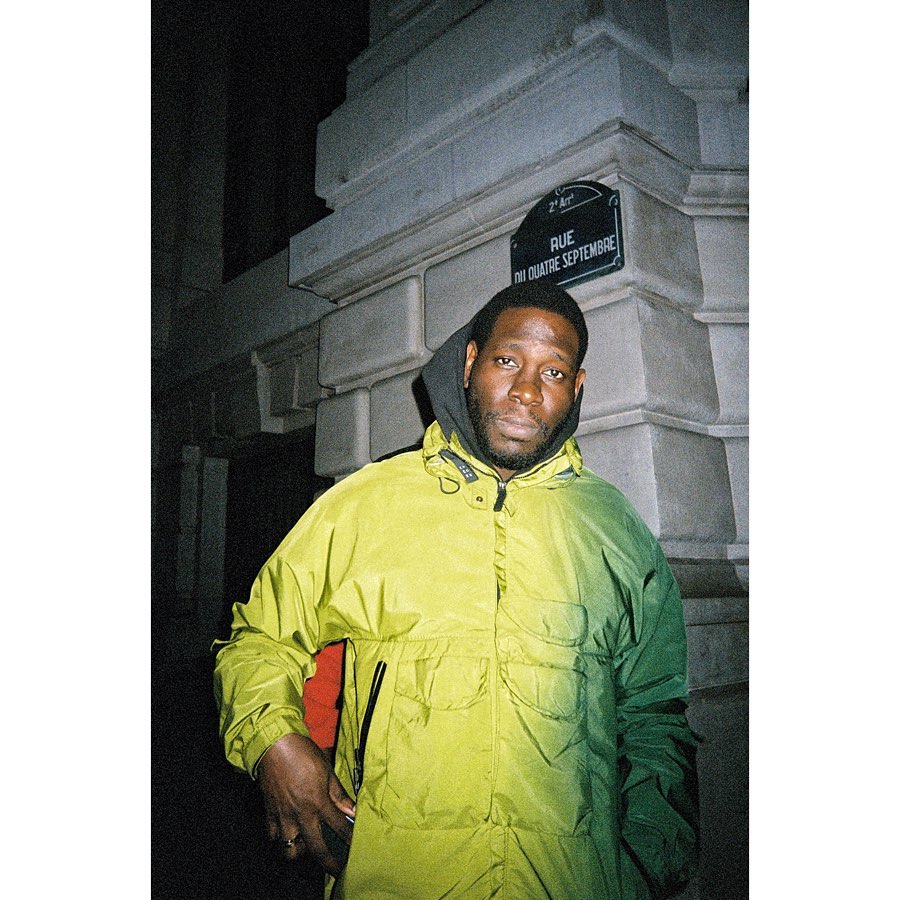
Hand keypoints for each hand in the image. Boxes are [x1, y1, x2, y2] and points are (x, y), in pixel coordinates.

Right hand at [257, 732, 355, 875]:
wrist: (273, 745)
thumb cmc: (302, 753)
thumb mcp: (326, 769)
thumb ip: (338, 793)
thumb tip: (351, 809)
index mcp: (318, 801)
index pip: (339, 826)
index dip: (350, 838)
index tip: (356, 847)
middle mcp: (301, 813)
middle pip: (317, 847)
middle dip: (329, 862)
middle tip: (337, 870)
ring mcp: (284, 816)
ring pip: (290, 849)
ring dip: (301, 852)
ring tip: (308, 847)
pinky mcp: (269, 813)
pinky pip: (273, 836)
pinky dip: (279, 839)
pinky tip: (287, 835)